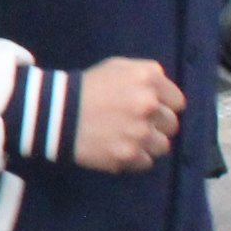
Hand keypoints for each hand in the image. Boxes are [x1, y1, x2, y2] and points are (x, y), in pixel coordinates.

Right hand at [74, 57, 182, 172]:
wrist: (53, 112)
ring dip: (146, 143)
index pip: (177, 102)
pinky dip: (133, 157)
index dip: (162, 105)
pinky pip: (145, 162)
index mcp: (148, 78)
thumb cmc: (86, 86)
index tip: (146, 108)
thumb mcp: (117, 68)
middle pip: (171, 125)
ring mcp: (140, 132)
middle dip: (155, 125)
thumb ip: (146, 76)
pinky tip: (116, 147)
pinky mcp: (128, 155)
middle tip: (134, 123)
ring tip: (125, 138)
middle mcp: (149, 104)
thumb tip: (165, 95)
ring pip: (162, 146)